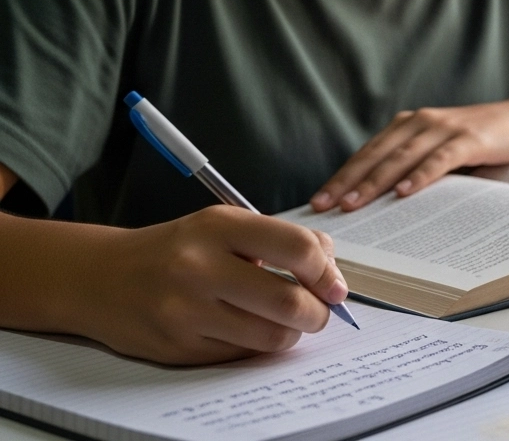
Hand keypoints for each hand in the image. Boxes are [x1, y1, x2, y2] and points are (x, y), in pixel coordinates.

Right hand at [83, 206, 347, 364]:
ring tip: (286, 323)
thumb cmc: (177, 250)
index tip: (334, 285)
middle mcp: (200, 266)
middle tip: (319, 312)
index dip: (326, 272)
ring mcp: (186, 310)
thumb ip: (279, 240)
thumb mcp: (223, 226)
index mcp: (219, 226)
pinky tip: (248, 330)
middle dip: (317, 313)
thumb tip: (331, 269)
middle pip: (288, 301)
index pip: (297, 247)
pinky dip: (257, 346)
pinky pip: (241, 354)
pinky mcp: (177, 346)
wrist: (101, 278)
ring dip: (291, 334)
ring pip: (270, 336)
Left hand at [311, 99, 508, 211]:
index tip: (318, 201)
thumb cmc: (478, 142)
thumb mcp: (438, 150)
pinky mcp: (468, 139)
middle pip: (376, 155)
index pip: (367, 153)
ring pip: (401, 157)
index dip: (341, 176)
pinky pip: (439, 159)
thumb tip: (378, 201)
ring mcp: (444, 129)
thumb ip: (412, 165)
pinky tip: (404, 192)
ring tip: (355, 203)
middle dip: (348, 181)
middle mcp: (420, 122)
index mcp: (408, 126)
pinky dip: (420, 176)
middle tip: (326, 206)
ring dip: (375, 181)